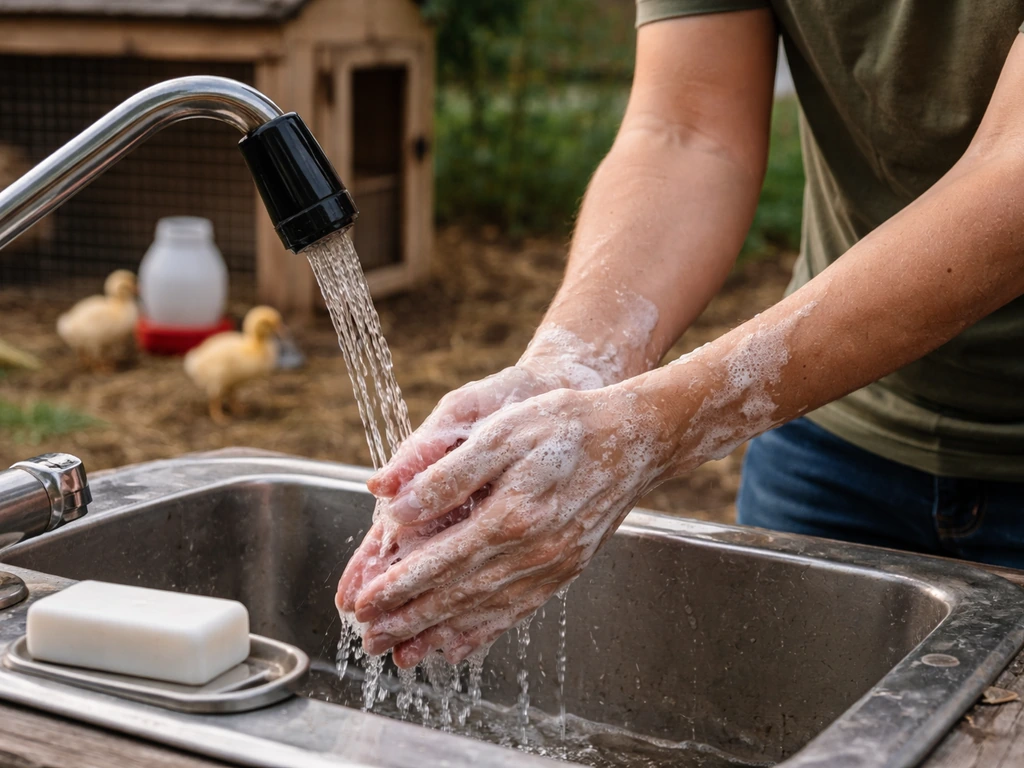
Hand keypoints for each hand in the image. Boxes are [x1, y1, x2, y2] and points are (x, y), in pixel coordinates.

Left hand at [348, 384, 681, 666]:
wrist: (636, 439)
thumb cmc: (565, 425)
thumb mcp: (502, 432)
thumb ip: (449, 475)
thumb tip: (398, 509)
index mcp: (509, 516)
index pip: (438, 562)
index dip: (396, 586)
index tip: (363, 604)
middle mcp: (530, 553)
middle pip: (456, 597)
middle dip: (408, 621)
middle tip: (370, 641)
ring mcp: (551, 567)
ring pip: (484, 612)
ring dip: (439, 635)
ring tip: (405, 654)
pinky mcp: (565, 571)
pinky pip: (517, 611)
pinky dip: (485, 633)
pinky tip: (462, 646)